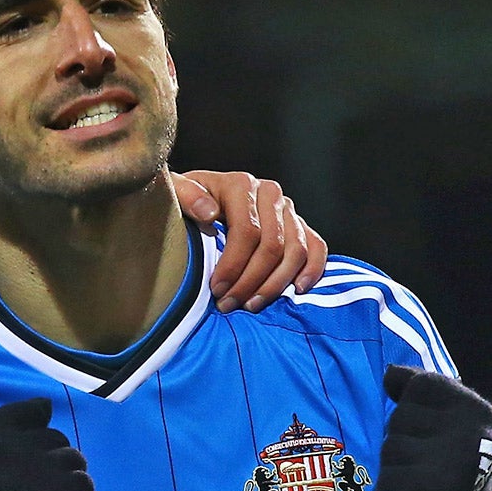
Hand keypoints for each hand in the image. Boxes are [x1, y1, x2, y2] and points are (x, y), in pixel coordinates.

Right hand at [0, 399, 93, 490]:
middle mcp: (5, 443)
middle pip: (56, 438)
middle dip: (52, 467)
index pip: (33, 411)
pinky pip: (86, 487)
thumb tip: (47, 405)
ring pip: (75, 461)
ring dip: (65, 487)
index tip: (18, 470)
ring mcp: (33, 467)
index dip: (35, 442)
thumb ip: (10, 432)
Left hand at [171, 171, 328, 312]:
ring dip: (276, 284)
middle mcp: (269, 193)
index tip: (216, 291)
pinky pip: (316, 247)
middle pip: (272, 245)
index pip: (246, 232)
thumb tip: (209, 212)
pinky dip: (312, 269)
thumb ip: (185, 196)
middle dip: (250, 281)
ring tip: (252, 305)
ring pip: (296, 250)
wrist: (200, 197)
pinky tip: (297, 290)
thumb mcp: (175, 192)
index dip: (233, 266)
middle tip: (229, 305)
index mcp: (240, 185)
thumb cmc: (186, 202)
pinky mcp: (299, 224)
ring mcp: (287, 209)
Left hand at [379, 364, 491, 490]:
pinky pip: (386, 483)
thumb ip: (419, 391)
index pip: (419, 386)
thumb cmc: (442, 468)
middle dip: (401, 444)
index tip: (434, 436)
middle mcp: (473, 433)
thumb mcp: (440, 422)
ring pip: (389, 450)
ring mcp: (456, 464)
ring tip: (422, 483)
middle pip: (399, 419)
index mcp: (478, 410)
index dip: (413, 412)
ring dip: (396, 470)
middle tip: (427, 466)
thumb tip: (391, 372)